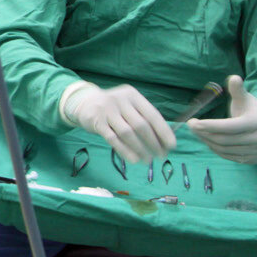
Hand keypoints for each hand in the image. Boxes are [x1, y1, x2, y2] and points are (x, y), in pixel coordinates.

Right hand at [59, 81, 175, 162]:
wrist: (84, 103)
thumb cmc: (114, 108)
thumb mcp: (128, 106)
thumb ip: (143, 118)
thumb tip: (164, 141)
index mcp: (133, 96)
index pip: (152, 115)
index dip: (163, 132)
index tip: (172, 146)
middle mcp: (120, 100)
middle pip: (141, 125)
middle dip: (153, 143)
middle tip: (161, 156)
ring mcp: (107, 110)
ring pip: (127, 133)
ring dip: (140, 149)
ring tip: (147, 161)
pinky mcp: (96, 122)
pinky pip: (113, 139)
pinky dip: (124, 150)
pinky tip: (133, 160)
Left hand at [188, 75, 256, 163]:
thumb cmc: (253, 110)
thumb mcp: (247, 99)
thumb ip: (238, 90)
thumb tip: (234, 78)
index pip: (230, 126)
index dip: (209, 125)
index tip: (192, 122)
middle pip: (224, 139)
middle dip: (204, 133)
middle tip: (191, 126)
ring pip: (224, 149)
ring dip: (207, 141)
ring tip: (198, 132)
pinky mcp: (253, 160)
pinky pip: (228, 156)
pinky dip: (215, 148)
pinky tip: (209, 140)